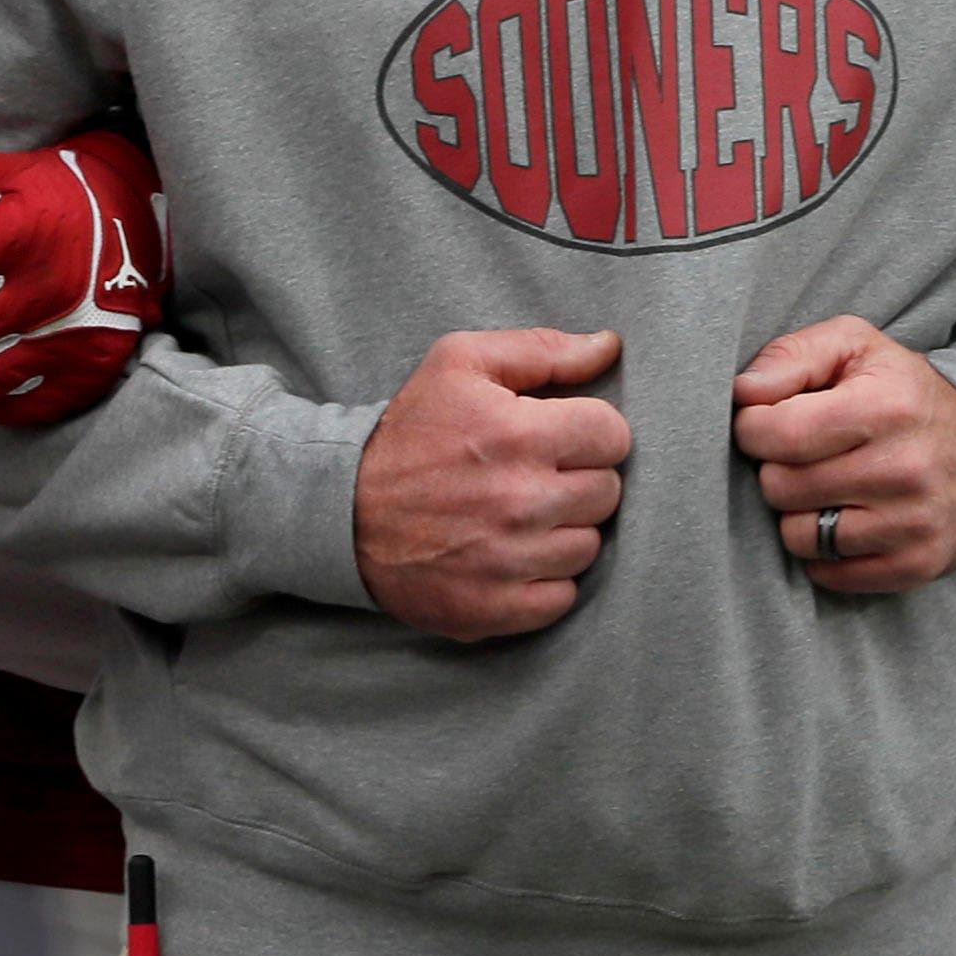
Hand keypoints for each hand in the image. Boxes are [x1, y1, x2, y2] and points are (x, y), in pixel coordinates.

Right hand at [353, 328, 629, 640]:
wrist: (342, 512)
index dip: (589, 431)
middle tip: (537, 475)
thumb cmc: (409, 432)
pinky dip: (545, 581)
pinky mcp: (495, 609)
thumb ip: (542, 350)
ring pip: (588, 547)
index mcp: (518, 434)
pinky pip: (562, 597)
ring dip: (563, 531)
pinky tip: (514, 556)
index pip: (613, 436)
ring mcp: (509, 561)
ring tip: (522, 515)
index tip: (560, 437)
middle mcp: (520, 501)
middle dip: (579, 478)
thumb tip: (609, 346)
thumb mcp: (461, 363)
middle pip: (607, 492)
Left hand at [734, 317, 955, 593]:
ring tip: (824, 488)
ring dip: (798, 513)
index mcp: (885, 407)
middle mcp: (904, 469)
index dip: (754, 428)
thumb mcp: (854, 346)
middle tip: (803, 456)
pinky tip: (844, 518)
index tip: (766, 422)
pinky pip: (829, 575)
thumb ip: (791, 355)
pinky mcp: (918, 565)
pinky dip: (824, 552)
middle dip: (776, 469)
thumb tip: (743, 392)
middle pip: (782, 487)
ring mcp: (914, 524)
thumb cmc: (901, 391)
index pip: (780, 434)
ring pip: (799, 537)